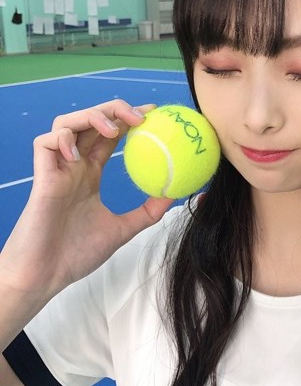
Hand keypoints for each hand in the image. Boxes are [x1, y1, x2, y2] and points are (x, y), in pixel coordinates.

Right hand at [1, 100, 172, 302]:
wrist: (46, 276)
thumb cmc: (76, 254)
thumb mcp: (123, 229)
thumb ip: (148, 212)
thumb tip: (176, 194)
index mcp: (89, 173)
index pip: (109, 135)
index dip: (128, 119)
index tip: (153, 113)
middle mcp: (73, 166)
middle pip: (90, 121)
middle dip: (114, 109)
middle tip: (142, 116)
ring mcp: (56, 169)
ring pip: (65, 123)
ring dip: (90, 117)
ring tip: (113, 128)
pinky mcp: (41, 177)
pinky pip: (45, 143)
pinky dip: (62, 139)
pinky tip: (79, 152)